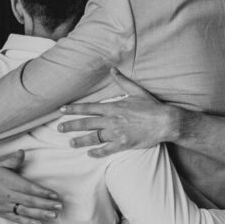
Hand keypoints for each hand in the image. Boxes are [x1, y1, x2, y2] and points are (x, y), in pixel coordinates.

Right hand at [0, 150, 61, 223]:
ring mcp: (5, 206)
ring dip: (40, 214)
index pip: (28, 188)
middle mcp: (8, 195)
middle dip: (46, 204)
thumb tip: (22, 151)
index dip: (42, 192)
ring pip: (25, 211)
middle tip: (59, 206)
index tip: (54, 195)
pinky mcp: (3, 213)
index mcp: (9, 181)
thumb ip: (12, 159)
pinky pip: (17, 219)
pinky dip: (29, 222)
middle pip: (29, 201)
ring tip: (53, 215)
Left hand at [57, 69, 177, 157]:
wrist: (165, 122)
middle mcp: (112, 120)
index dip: (74, 109)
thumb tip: (113, 69)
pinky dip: (97, 152)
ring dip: (80, 140)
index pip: (88, 108)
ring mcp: (116, 133)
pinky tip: (89, 154)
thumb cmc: (152, 106)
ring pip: (93, 138)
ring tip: (70, 143)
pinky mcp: (123, 144)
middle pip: (86, 123)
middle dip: (71, 125)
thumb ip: (122, 81)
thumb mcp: (137, 91)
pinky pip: (106, 150)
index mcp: (113, 107)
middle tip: (59, 128)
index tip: (62, 110)